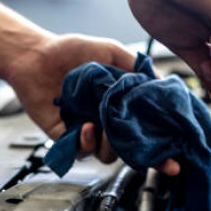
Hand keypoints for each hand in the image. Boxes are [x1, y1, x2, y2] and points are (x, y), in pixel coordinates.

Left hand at [7, 34, 179, 174]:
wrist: (36, 55)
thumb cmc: (71, 51)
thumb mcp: (111, 52)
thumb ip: (136, 67)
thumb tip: (162, 82)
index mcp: (122, 104)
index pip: (146, 130)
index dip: (161, 147)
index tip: (174, 159)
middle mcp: (107, 120)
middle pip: (131, 149)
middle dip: (141, 154)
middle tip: (141, 143)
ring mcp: (87, 130)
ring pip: (108, 154)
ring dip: (111, 145)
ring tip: (105, 127)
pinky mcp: (65, 137)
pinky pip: (81, 152)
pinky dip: (86, 142)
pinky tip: (85, 125)